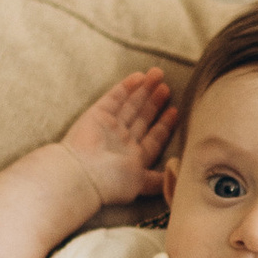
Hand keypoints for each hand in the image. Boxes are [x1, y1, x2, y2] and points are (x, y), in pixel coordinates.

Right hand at [59, 69, 177, 209]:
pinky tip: (139, 76)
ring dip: (144, 90)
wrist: (82, 175)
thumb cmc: (112, 182)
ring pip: (130, 105)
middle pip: (141, 118)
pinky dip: (126, 87)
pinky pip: (114, 97)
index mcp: (133, 159)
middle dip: (154, 103)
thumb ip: (158, 180)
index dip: (163, 125)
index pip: (152, 139)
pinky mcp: (97, 114)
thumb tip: (175, 179)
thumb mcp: (141, 183)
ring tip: (158, 74)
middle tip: (166, 87)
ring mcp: (109, 127)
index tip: (175, 111)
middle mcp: (121, 142)